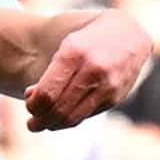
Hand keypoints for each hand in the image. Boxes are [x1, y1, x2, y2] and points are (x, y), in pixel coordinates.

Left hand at [24, 14, 150, 130]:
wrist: (129, 34)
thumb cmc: (89, 42)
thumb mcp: (67, 47)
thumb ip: (50, 73)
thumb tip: (31, 98)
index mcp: (74, 53)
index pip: (47, 93)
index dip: (33, 106)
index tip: (29, 105)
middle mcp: (93, 70)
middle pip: (58, 109)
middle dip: (40, 120)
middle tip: (32, 124)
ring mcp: (107, 86)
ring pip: (72, 118)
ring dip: (54, 124)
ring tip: (44, 122)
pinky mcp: (116, 98)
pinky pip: (86, 116)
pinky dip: (71, 118)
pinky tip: (65, 114)